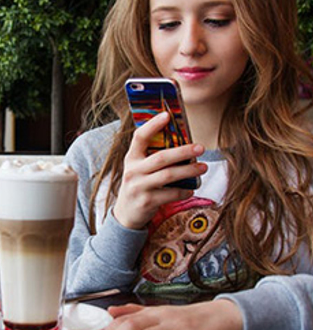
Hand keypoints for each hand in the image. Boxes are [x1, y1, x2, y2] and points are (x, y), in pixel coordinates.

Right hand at [113, 112, 206, 229]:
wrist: (126, 214)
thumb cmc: (138, 185)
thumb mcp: (138, 168)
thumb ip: (151, 156)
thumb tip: (181, 142)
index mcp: (131, 158)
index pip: (139, 137)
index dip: (153, 125)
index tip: (167, 115)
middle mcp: (133, 171)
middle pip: (161, 157)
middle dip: (183, 151)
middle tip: (200, 147)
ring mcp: (139, 187)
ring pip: (168, 175)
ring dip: (189, 170)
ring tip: (203, 167)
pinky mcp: (147, 201)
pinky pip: (171, 194)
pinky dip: (184, 191)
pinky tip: (191, 189)